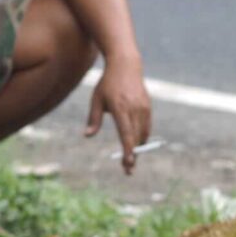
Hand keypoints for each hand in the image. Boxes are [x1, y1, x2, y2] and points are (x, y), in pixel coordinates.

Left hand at [84, 58, 151, 174]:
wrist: (126, 66)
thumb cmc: (108, 83)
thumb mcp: (96, 99)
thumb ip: (94, 118)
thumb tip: (88, 135)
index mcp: (120, 108)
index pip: (126, 134)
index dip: (128, 150)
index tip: (128, 164)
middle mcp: (134, 109)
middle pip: (136, 138)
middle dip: (133, 155)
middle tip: (128, 170)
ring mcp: (143, 107)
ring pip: (143, 134)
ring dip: (138, 147)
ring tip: (131, 158)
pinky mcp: (148, 106)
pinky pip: (147, 126)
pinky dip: (142, 136)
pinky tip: (137, 143)